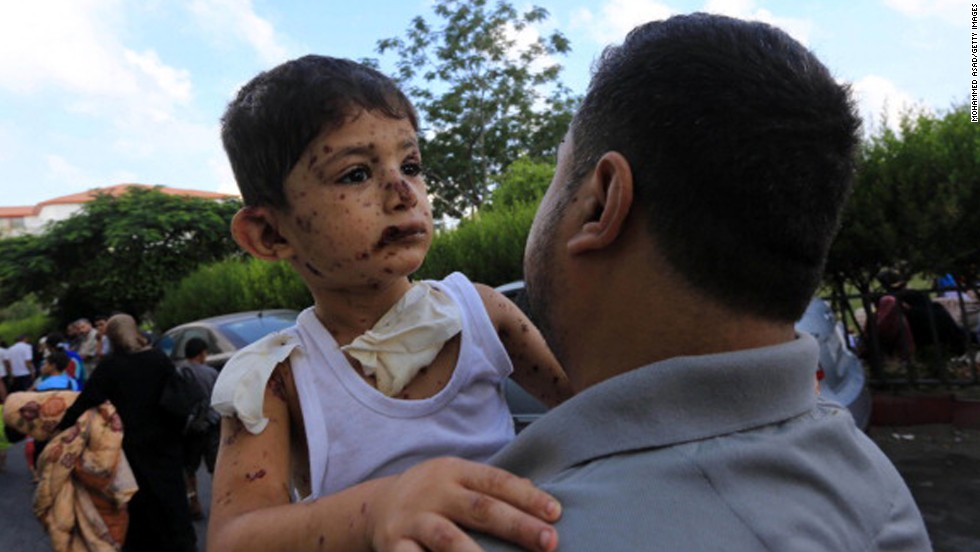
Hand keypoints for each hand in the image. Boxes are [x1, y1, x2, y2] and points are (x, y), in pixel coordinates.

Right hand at [368, 457, 559, 551]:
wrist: (374, 507)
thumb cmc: (432, 496)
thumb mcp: (457, 480)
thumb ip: (491, 488)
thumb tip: (537, 494)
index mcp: (454, 472)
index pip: (496, 482)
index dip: (527, 497)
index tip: (556, 513)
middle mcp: (434, 493)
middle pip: (480, 508)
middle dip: (517, 526)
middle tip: (549, 542)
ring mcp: (413, 521)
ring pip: (448, 539)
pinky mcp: (394, 546)